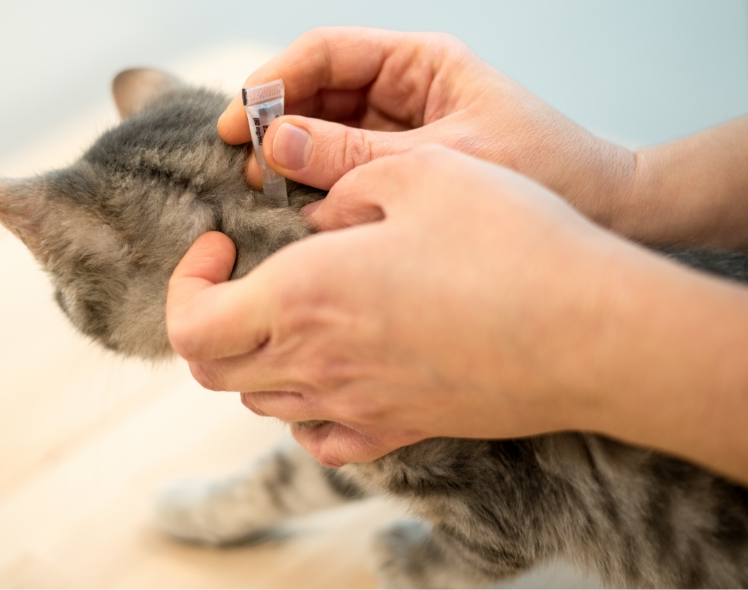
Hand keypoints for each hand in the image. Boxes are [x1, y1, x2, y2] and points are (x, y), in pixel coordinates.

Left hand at [168, 146, 626, 466]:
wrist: (593, 332)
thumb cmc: (510, 243)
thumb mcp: (418, 174)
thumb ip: (344, 186)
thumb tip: (316, 217)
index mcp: (303, 298)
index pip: (191, 325)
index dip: (185, 282)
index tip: (220, 242)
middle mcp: (318, 364)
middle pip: (212, 370)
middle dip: (206, 317)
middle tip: (240, 274)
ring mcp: (359, 406)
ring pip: (260, 403)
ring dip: (251, 356)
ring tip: (289, 309)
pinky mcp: (402, 429)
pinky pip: (322, 440)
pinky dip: (302, 412)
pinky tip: (329, 374)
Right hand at [224, 27, 634, 230]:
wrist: (606, 213)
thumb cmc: (545, 170)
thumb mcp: (444, 159)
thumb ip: (356, 155)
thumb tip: (277, 145)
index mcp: (419, 63)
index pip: (327, 54)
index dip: (274, 82)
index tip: (241, 122)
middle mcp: (401, 92)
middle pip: (315, 92)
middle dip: (275, 124)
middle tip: (245, 167)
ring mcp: (396, 133)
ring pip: (320, 133)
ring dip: (289, 159)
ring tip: (265, 192)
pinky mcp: (396, 173)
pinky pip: (339, 169)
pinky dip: (313, 186)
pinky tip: (295, 208)